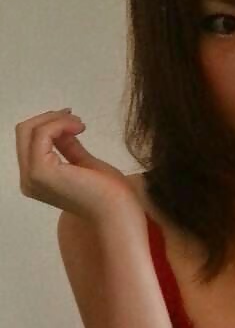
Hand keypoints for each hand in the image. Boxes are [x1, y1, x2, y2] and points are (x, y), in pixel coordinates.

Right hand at [16, 108, 135, 222]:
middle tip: (74, 117)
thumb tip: (60, 128)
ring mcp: (31, 177)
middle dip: (49, 118)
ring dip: (55, 120)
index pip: (28, 141)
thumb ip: (68, 147)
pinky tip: (79, 128)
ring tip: (80, 124)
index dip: (47, 124)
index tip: (72, 118)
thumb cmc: (109, 193)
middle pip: (23, 132)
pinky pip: (41, 134)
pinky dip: (59, 124)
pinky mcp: (40, 171)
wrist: (119, 210)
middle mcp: (28, 180)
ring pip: (28, 130)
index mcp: (36, 180)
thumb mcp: (84, 163)